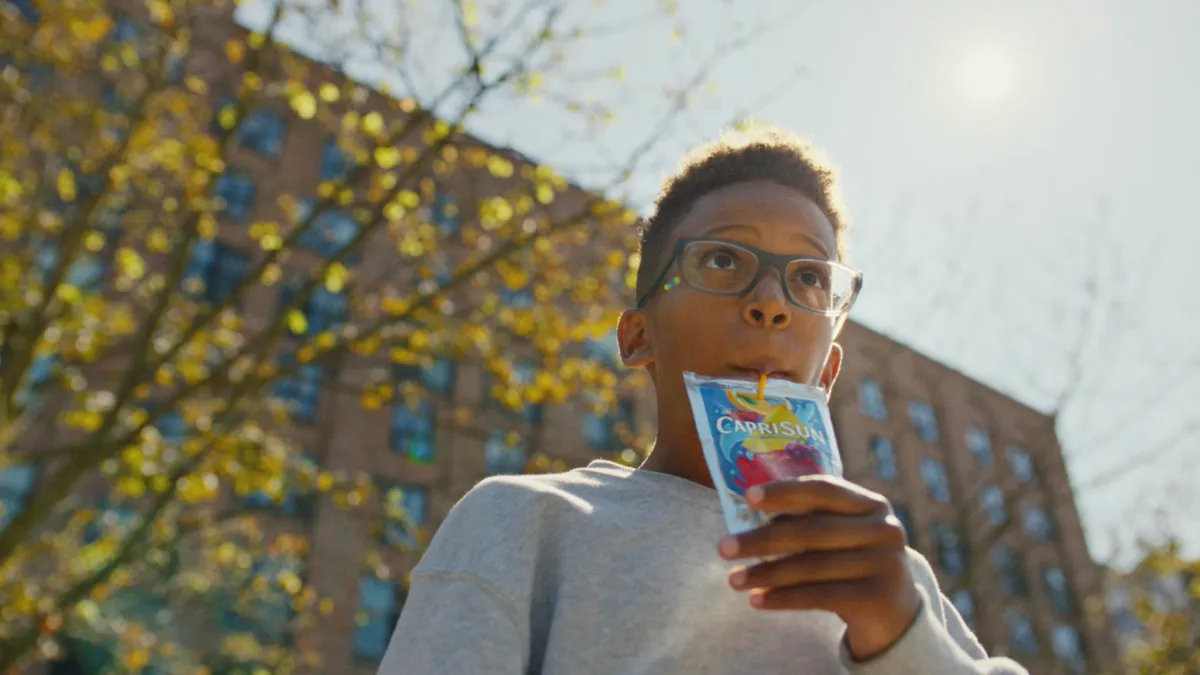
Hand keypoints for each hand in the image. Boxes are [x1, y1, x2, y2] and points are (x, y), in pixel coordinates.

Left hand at [717, 475, 921, 661]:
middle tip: (723, 547)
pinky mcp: (877, 598)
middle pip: (812, 531)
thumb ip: (808, 519)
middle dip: (762, 539)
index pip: (824, 489)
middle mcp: (884, 529)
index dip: (784, 491)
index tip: (747, 496)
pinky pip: (820, 596)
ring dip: (766, 573)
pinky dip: (783, 598)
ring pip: (812, 567)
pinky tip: (757, 600)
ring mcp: (885, 564)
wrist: (895, 611)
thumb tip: (748, 515)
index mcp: (871, 503)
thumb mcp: (840, 534)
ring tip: (733, 579)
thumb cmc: (852, 562)